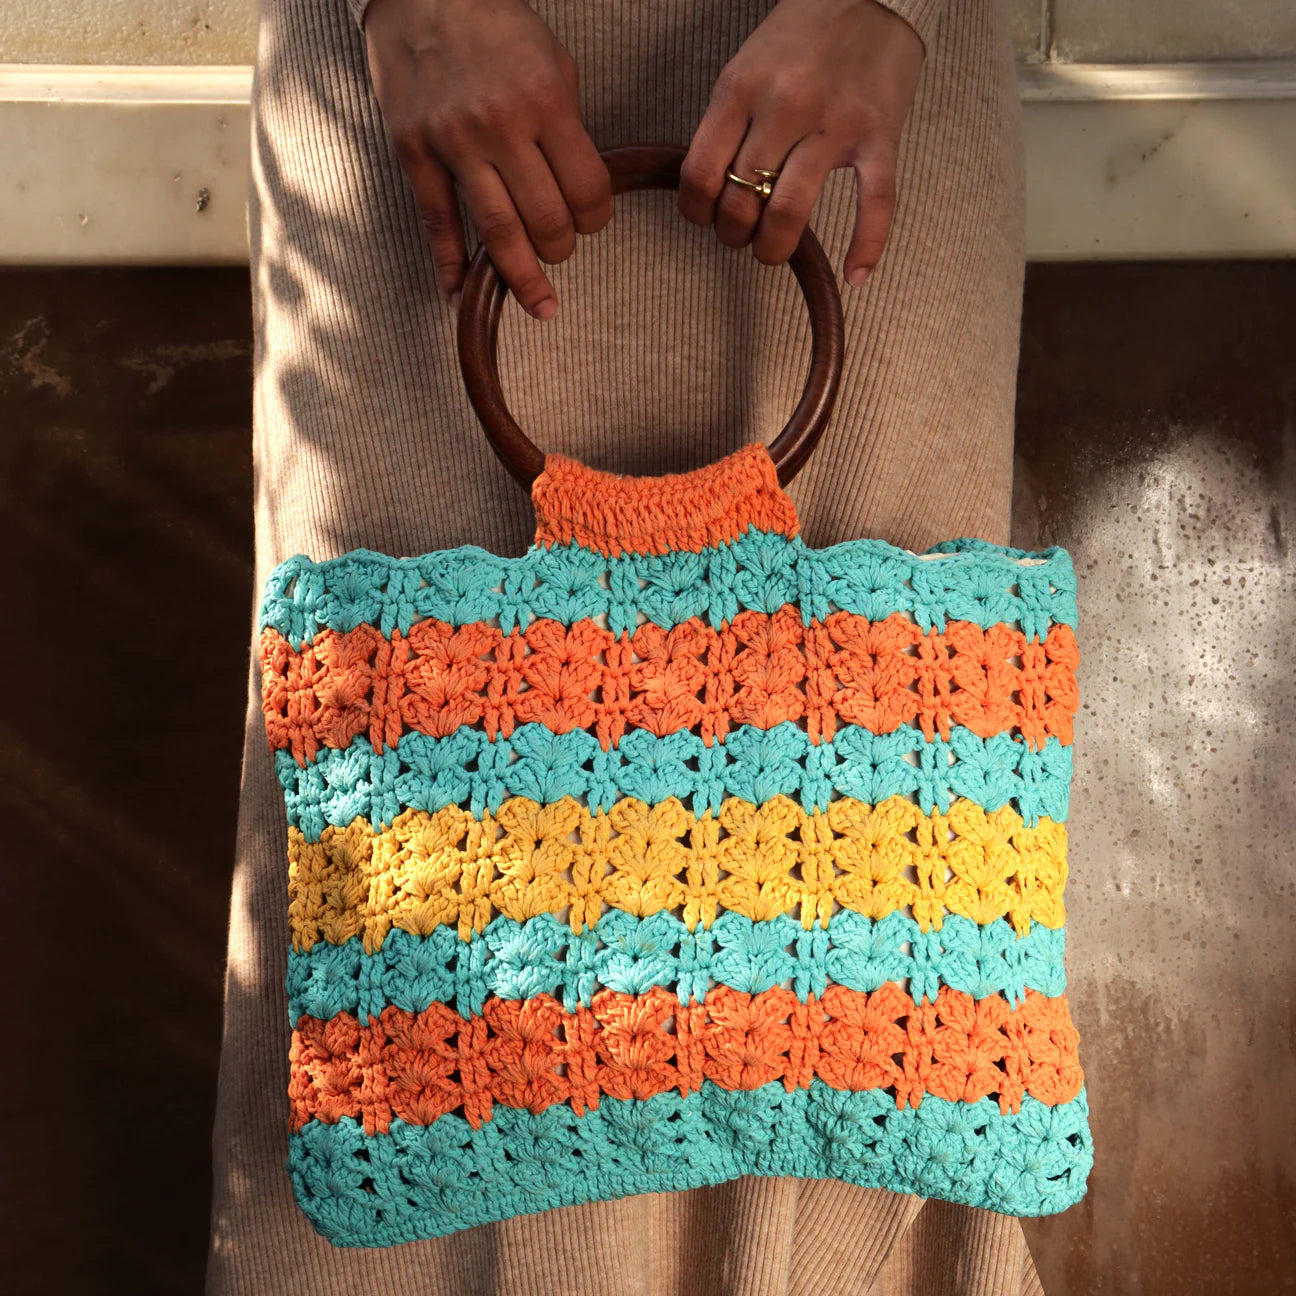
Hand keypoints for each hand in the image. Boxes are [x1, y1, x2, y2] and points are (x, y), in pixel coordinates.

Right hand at [363, 0, 612, 317]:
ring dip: (522, 277)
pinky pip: (437, 222)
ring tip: (539, 304)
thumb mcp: (553, 62)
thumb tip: (578, 188)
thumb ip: (568, 127)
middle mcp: (500, 126)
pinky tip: (459, 295)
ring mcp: (453, 142)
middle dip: (562, 248)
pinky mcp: (414, 151)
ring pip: (497, 231)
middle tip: (562, 250)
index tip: (592, 222)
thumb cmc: (495, 25)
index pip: (587, 189)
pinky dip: (449, 266)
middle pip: (545, 219)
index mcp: (545, 101)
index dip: (597, 218)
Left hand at [678, 0, 923, 284]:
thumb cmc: (798, 39)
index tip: (703, 218)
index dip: (696, 211)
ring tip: (770, 250)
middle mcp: (786, 106)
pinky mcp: (880, 137)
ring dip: (773, 247)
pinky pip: (875, 204)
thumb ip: (725, 125)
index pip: (701, 173)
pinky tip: (855, 274)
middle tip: (738, 235)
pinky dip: (866, 246)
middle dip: (733, 233)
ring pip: (792, 211)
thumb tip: (706, 190)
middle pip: (742, 200)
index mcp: (741, 88)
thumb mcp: (744, 69)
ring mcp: (836, 124)